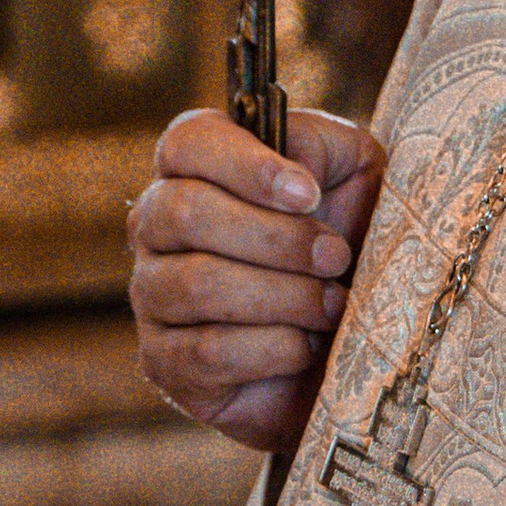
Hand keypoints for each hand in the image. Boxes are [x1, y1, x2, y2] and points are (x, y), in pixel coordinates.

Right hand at [128, 106, 385, 455]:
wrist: (354, 342)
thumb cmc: (348, 242)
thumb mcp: (353, 175)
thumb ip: (321, 144)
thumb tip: (289, 155)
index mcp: (194, 167)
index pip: (188, 143)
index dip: (245, 164)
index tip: (308, 193)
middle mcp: (156, 225)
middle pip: (187, 212)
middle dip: (277, 239)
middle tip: (337, 257)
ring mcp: (151, 294)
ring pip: (199, 284)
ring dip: (285, 297)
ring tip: (332, 304)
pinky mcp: (163, 362)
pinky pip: (208, 351)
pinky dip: (274, 349)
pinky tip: (306, 345)